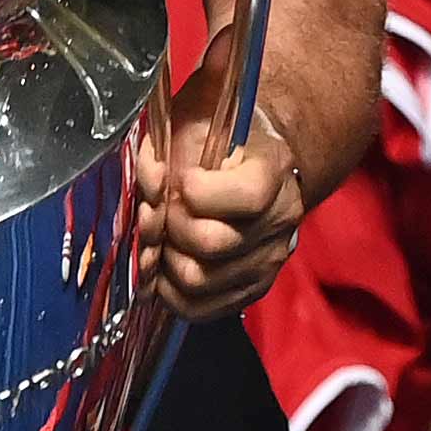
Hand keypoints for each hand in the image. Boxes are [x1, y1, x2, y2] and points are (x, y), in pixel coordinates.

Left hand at [129, 27, 302, 318]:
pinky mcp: (251, 288)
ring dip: (164, 262)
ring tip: (159, 238)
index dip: (197, 192)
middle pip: (211, 244)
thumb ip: (165, 151)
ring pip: (199, 282)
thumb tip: (150, 188)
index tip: (181, 178)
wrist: (249, 158)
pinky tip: (163, 267)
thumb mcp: (191, 122)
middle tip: (157, 212)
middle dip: (169, 228)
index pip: (246, 197)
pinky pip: (201, 309)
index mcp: (273, 172)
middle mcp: (280, 221)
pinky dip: (171, 293)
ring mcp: (268, 260)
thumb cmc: (215, 137)